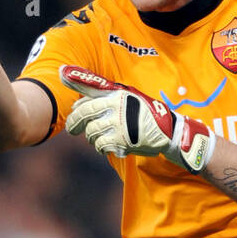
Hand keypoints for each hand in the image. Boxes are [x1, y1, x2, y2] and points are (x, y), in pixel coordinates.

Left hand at [60, 65, 215, 172]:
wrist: (166, 131)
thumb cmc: (143, 112)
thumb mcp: (125, 97)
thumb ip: (101, 93)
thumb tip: (72, 91)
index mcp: (116, 95)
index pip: (88, 94)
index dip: (77, 103)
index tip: (71, 105)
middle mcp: (116, 107)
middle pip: (84, 115)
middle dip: (74, 123)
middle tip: (71, 130)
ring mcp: (118, 125)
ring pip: (91, 133)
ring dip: (91, 138)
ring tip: (97, 138)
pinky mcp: (121, 141)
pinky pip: (101, 145)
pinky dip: (101, 147)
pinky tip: (107, 145)